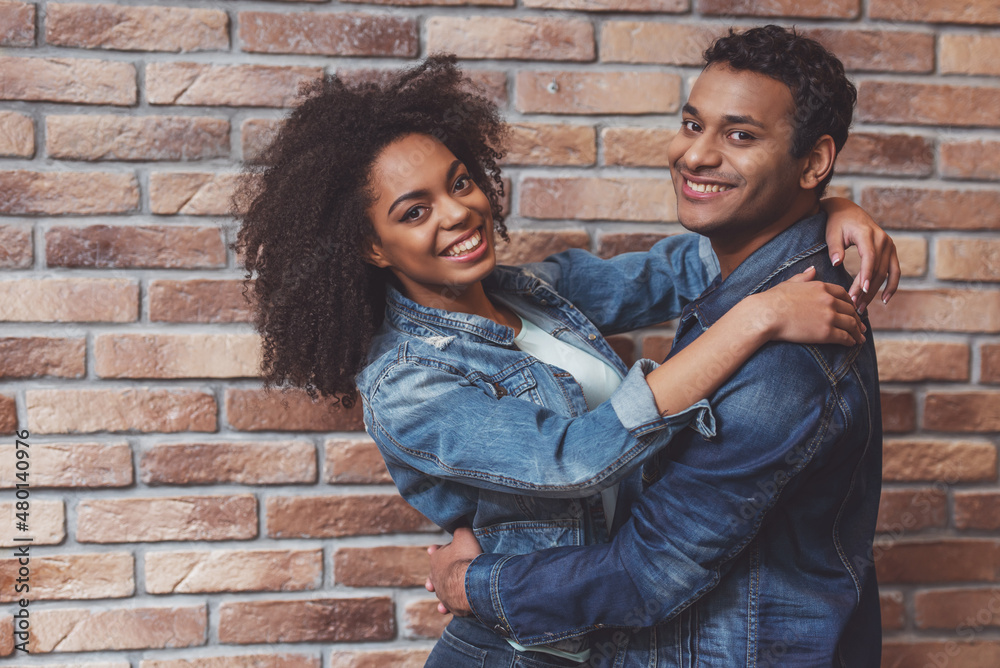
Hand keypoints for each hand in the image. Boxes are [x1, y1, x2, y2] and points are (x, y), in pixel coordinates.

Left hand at [426, 527, 481, 616]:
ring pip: (441, 591)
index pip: (434, 552)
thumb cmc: (465, 556)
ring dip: (443, 592)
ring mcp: (441, 591)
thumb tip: (461, 527)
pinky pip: (449, 605)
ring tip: (444, 595)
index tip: (433, 549)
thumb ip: (461, 531)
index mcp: (436, 558)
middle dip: (438, 574)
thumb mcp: (464, 535)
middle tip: (435, 576)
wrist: (469, 581)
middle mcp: (435, 575)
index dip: (436, 550)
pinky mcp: (450, 604)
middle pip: (435, 574)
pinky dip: (449, 606)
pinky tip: (448, 608)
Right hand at [752, 267, 865, 346]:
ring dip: (857, 332)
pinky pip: (845, 337)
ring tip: (859, 338)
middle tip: (860, 326)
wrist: (767, 314)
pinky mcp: (826, 332)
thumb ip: (804, 276)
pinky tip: (852, 343)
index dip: (849, 302)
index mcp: (821, 287)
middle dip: (856, 318)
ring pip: (851, 324)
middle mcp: (829, 300)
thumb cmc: (774, 299)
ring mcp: (829, 316)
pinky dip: (851, 341)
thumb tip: (812, 269)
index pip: (843, 294)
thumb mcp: (791, 282)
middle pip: (850, 309)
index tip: (851, 309)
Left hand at [821, 196, 899, 311]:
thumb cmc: (837, 223)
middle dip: (867, 289)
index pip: (869, 257)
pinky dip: (892, 285)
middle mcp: (882, 240)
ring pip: (886, 273)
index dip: (866, 275)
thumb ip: (835, 248)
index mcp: (867, 234)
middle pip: (877, 269)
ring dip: (877, 292)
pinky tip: (884, 300)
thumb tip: (836, 264)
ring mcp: (889, 245)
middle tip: (854, 305)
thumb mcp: (832, 233)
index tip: (861, 291)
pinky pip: (895, 271)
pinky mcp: (891, 251)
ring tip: (863, 306)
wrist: (848, 211)